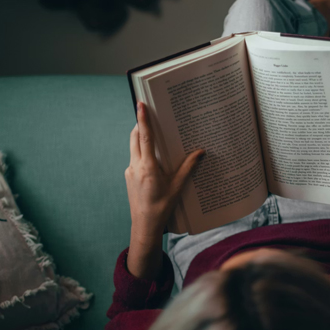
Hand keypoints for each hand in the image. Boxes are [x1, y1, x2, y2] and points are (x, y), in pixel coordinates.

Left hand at [126, 101, 203, 264]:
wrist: (144, 225)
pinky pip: (134, 158)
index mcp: (148, 167)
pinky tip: (153, 158)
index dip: (143, 119)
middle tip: (148, 114)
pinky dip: (142, 152)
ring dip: (141, 138)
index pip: (144, 137)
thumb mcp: (178, 187)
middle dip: (141, 124)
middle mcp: (135, 166)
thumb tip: (200, 152)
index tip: (140, 104)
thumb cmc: (162, 207)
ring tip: (154, 135)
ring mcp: (130, 171)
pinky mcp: (129, 176)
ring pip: (133, 147)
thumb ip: (188, 167)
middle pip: (135, 137)